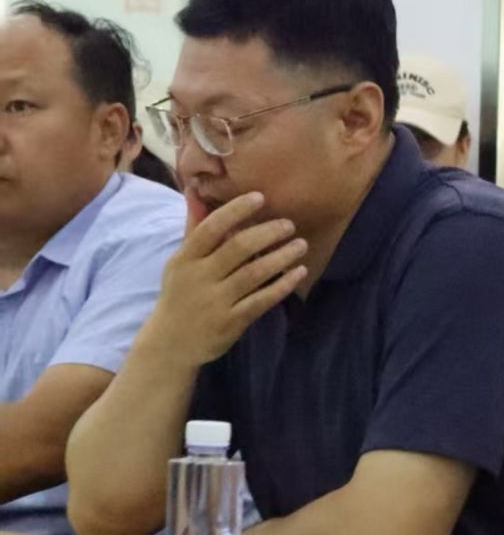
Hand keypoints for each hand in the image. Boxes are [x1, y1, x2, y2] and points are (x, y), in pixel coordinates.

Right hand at [142, 190, 308, 366]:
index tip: (260, 198)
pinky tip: (299, 272)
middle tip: (289, 224)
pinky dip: (282, 285)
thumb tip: (195, 192)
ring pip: (254, 273)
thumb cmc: (181, 294)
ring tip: (301, 244)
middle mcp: (200, 277)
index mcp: (186, 258)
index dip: (236, 211)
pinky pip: (262, 300)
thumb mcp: (180, 262)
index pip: (211, 228)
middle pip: (237, 248)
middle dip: (266, 233)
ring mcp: (217, 301)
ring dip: (281, 257)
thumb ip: (193, 229)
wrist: (172, 342)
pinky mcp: (232, 322)